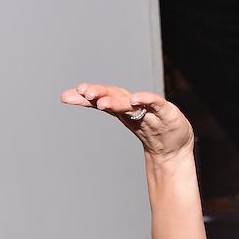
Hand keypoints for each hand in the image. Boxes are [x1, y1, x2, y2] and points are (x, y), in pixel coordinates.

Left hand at [60, 83, 194, 165]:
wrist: (172, 146)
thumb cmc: (147, 126)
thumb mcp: (122, 115)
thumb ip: (99, 104)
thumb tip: (66, 95)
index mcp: (122, 106)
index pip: (101, 97)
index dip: (86, 97)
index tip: (68, 96)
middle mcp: (133, 104)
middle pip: (114, 96)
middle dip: (100, 93)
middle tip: (85, 92)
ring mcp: (150, 108)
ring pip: (131, 102)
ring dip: (117, 100)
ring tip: (102, 102)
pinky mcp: (166, 112)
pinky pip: (155, 104)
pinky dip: (146, 100)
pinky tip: (135, 99)